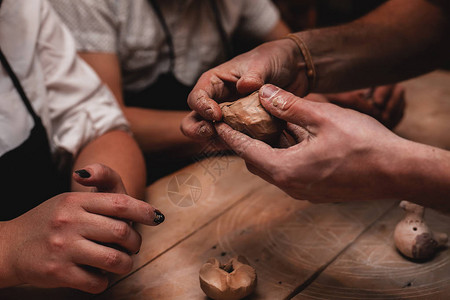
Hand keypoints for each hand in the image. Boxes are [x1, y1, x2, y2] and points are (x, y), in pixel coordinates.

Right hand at [0, 164, 163, 292]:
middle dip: (135, 242)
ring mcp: (64, 247)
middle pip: (123, 232)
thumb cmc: (49, 222)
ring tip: (120, 262)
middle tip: (132, 246)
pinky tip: (98, 275)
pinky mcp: (58, 272)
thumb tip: (116, 187)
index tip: (156, 217)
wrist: (8, 247)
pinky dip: (104, 281)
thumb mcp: (69, 199)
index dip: (144, 211)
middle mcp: (70, 221)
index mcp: (76, 201)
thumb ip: (98, 188)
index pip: (120, 203)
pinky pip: (96, 281)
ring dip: (124, 264)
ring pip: (114, 259)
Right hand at [181, 38, 306, 139]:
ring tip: (233, 141)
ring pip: (212, 137)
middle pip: (194, 121)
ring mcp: (229, 119)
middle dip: (198, 130)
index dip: (202, 107)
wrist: (295, 70)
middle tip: (212, 132)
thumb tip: (244, 86)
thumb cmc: (273, 59)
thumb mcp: (264, 62)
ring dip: (219, 142)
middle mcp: (217, 102)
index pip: (196, 98)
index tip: (217, 114)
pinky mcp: (244, 130)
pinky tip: (254, 145)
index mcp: (214, 83)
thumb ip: (254, 74)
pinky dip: (242, 146)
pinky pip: (236, 143)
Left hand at [214, 84, 404, 202]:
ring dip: (269, 147)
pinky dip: (286, 155)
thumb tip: (262, 93)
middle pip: (256, 161)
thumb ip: (288, 106)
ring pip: (274, 167)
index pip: (245, 151)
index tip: (218, 124)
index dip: (230, 135)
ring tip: (270, 124)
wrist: (397, 171)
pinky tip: (296, 136)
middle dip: (248, 141)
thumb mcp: (322, 117)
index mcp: (285, 169)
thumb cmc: (363, 144)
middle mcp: (290, 186)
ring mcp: (304, 192)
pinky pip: (291, 172)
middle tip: (244, 119)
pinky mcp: (317, 191)